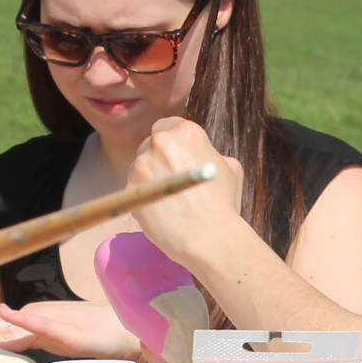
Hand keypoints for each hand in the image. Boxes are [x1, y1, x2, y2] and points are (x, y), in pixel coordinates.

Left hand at [0, 300, 138, 360]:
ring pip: (12, 326)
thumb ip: (35, 337)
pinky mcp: (65, 331)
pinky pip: (40, 324)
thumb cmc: (95, 336)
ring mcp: (50, 323)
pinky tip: (6, 313)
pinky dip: (22, 319)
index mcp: (33, 324)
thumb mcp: (59, 340)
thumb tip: (9, 344)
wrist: (126, 331)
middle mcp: (37, 319)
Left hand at [126, 118, 244, 264]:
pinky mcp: (131, 187)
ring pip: (139, 167)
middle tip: (170, 179)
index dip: (170, 142)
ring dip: (149, 179)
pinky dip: (143, 199)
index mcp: (186, 132)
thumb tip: (198, 156)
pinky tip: (160, 212)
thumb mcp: (230, 167)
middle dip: (157, 159)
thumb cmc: (223, 203)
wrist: (208, 236)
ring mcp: (142, 165)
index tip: (174, 155)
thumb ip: (209, 153)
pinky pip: (134, 189)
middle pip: (149, 145)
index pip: (167, 126)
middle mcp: (160, 142)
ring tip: (168, 201)